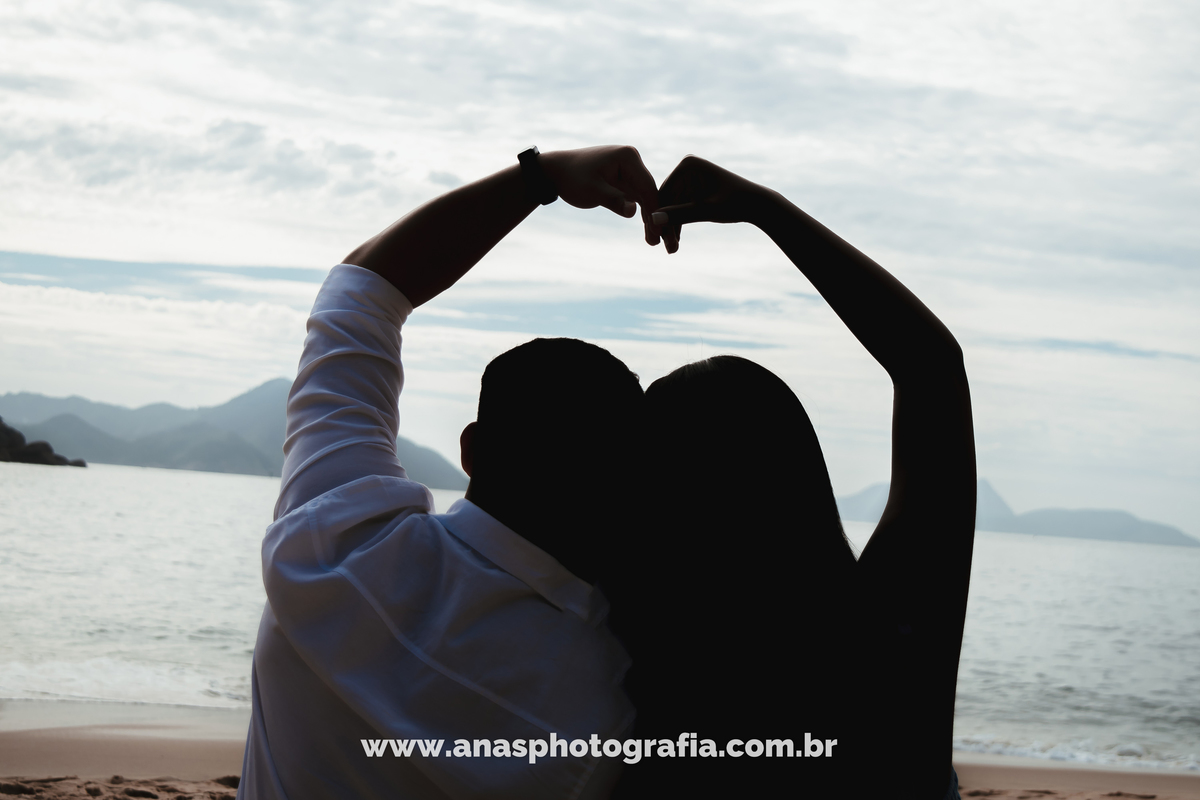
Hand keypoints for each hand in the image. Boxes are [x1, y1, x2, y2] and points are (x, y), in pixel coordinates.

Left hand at [539, 146, 661, 244]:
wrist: (556, 172)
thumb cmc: (572, 178)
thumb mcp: (591, 190)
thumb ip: (613, 200)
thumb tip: (633, 211)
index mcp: (628, 157)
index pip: (647, 186)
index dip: (655, 210)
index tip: (660, 232)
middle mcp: (633, 161)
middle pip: (650, 193)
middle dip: (657, 218)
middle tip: (665, 243)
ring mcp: (631, 171)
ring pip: (646, 199)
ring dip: (651, 220)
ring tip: (655, 243)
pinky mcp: (626, 181)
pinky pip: (638, 201)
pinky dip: (642, 217)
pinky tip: (649, 235)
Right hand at [649, 156, 767, 252]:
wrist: (758, 205)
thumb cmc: (737, 203)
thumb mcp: (707, 210)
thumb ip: (680, 214)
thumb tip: (654, 220)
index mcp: (688, 165)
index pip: (665, 193)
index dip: (659, 216)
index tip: (657, 238)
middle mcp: (686, 168)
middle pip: (668, 200)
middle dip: (666, 224)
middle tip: (664, 247)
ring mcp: (690, 178)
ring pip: (673, 207)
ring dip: (672, 227)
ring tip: (671, 249)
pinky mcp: (694, 188)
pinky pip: (681, 207)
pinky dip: (679, 223)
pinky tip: (676, 242)